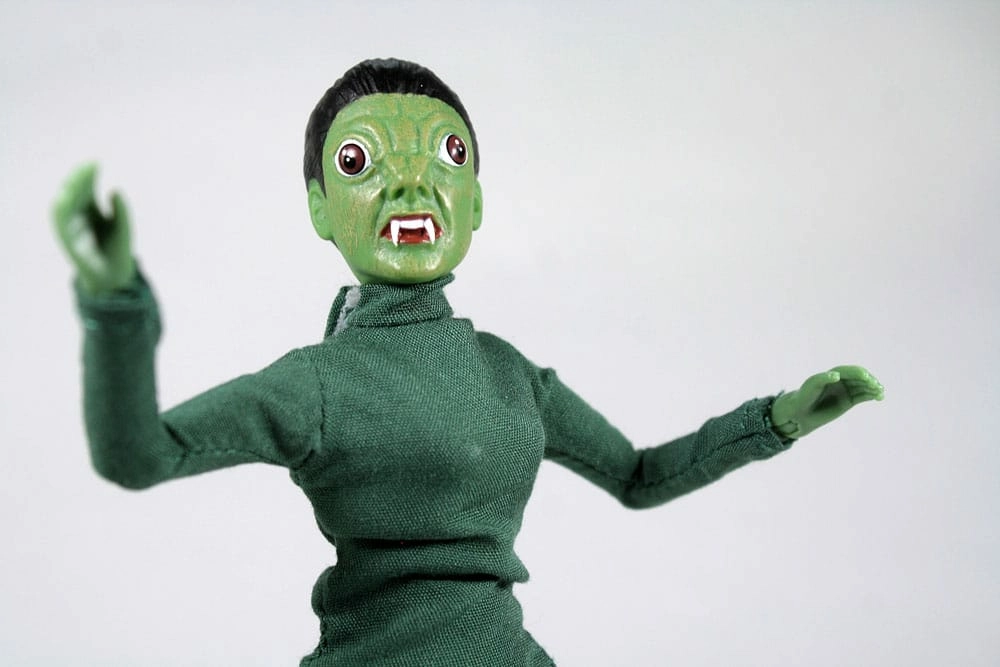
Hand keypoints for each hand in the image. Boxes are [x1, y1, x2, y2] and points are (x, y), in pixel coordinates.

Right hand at [52, 164, 135, 294]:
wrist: (116, 276)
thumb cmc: (119, 250)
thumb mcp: (123, 227)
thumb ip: (121, 211)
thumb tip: (115, 189)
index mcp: (92, 209)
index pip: (87, 188)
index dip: (89, 175)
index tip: (96, 162)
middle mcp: (79, 215)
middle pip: (75, 193)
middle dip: (78, 179)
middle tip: (87, 167)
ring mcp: (73, 227)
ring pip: (65, 205)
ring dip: (68, 191)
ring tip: (75, 179)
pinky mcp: (68, 240)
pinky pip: (60, 224)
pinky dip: (60, 211)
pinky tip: (63, 198)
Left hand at [770, 365, 883, 439]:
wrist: (800, 412)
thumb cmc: (804, 395)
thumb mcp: (812, 385)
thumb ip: (823, 378)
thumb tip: (836, 375)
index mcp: (833, 374)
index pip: (850, 371)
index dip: (858, 373)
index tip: (866, 377)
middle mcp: (842, 381)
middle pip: (859, 378)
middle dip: (869, 381)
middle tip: (877, 386)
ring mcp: (846, 391)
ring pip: (863, 387)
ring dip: (873, 389)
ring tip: (880, 393)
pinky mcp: (849, 401)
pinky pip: (863, 397)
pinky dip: (871, 396)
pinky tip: (879, 397)